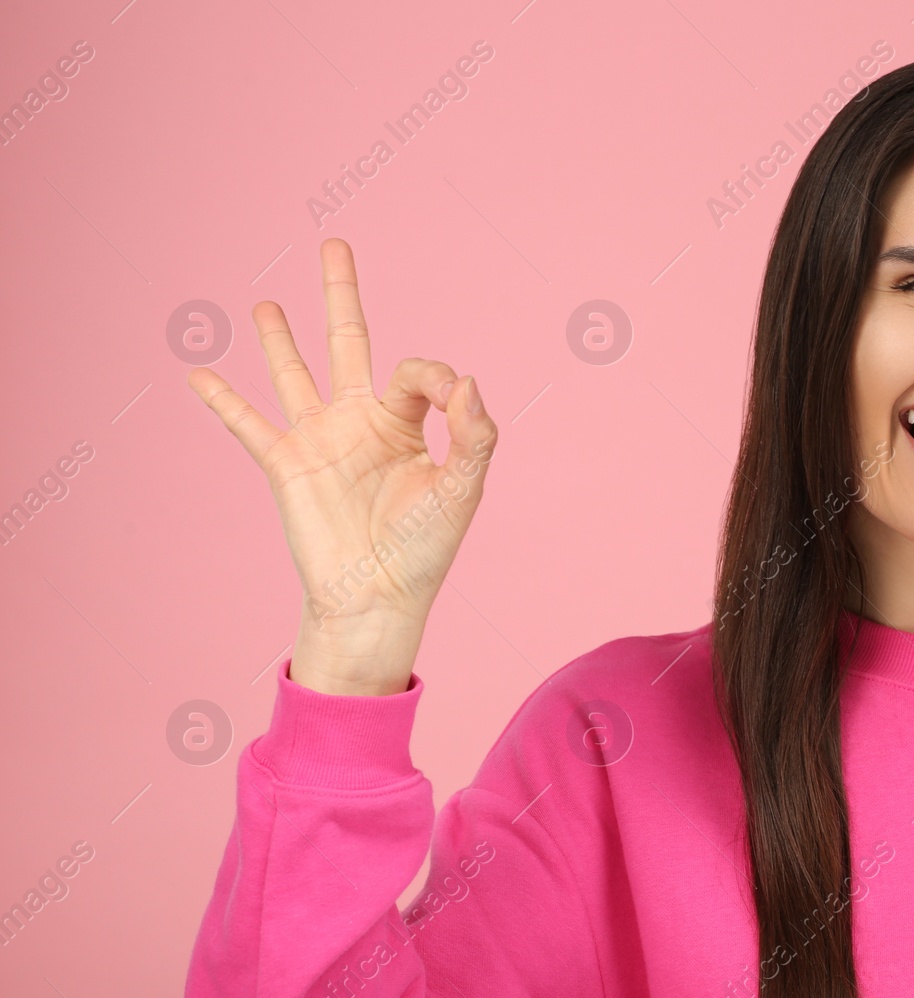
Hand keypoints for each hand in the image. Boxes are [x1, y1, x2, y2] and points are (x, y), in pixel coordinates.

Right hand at [187, 238, 498, 693]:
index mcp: (406, 424)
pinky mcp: (285, 464)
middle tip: (335, 244)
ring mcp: (319, 439)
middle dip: (341, 295)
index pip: (414, 372)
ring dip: (279, 338)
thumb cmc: (427, 548)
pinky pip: (247, 424)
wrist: (379, 596)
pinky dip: (222, 399)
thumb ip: (475, 434)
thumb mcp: (464, 489)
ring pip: (294, 373)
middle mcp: (359, 422)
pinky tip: (197, 373)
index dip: (433, 375)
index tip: (449, 393)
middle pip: (348, 343)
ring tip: (265, 303)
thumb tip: (468, 382)